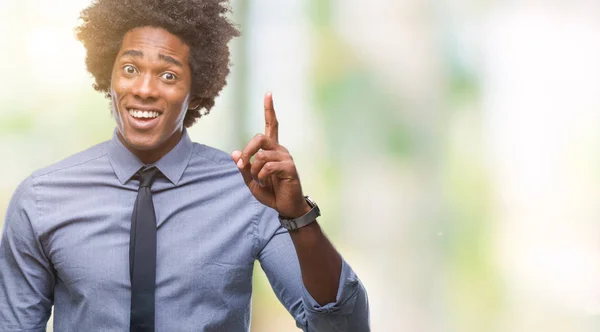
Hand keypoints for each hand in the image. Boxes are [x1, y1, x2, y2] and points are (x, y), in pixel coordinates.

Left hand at [231, 92, 309, 218]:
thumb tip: (235, 153)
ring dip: (253, 169)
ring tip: (258, 180)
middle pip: (260, 137)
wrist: (286, 206)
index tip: (268, 93)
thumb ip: (244, 167)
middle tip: (241, 165)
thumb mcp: (251, 180)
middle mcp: (280, 149)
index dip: (269, 109)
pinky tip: (265, 182)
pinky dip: (261, 176)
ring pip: (261, 154)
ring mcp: (286, 157)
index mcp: (272, 149)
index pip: (272, 125)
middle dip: (247, 150)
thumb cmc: (271, 192)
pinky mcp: (289, 167)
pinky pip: (268, 166)